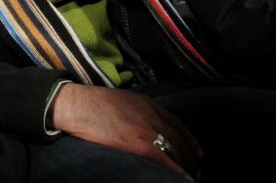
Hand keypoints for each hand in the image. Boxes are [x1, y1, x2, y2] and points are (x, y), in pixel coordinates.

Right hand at [50, 83, 201, 180]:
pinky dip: (177, 172)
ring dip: (186, 167)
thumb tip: (139, 126)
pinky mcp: (139, 144)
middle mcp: (152, 116)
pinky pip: (165, 161)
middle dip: (190, 157)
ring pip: (176, 151)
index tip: (196, 152)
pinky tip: (182, 180)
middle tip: (195, 170)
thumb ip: (135, 111)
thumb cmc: (92, 104)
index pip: (177, 124)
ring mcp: (147, 130)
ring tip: (190, 178)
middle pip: (179, 140)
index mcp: (148, 104)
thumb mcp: (121, 101)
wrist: (79, 105)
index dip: (190, 140)